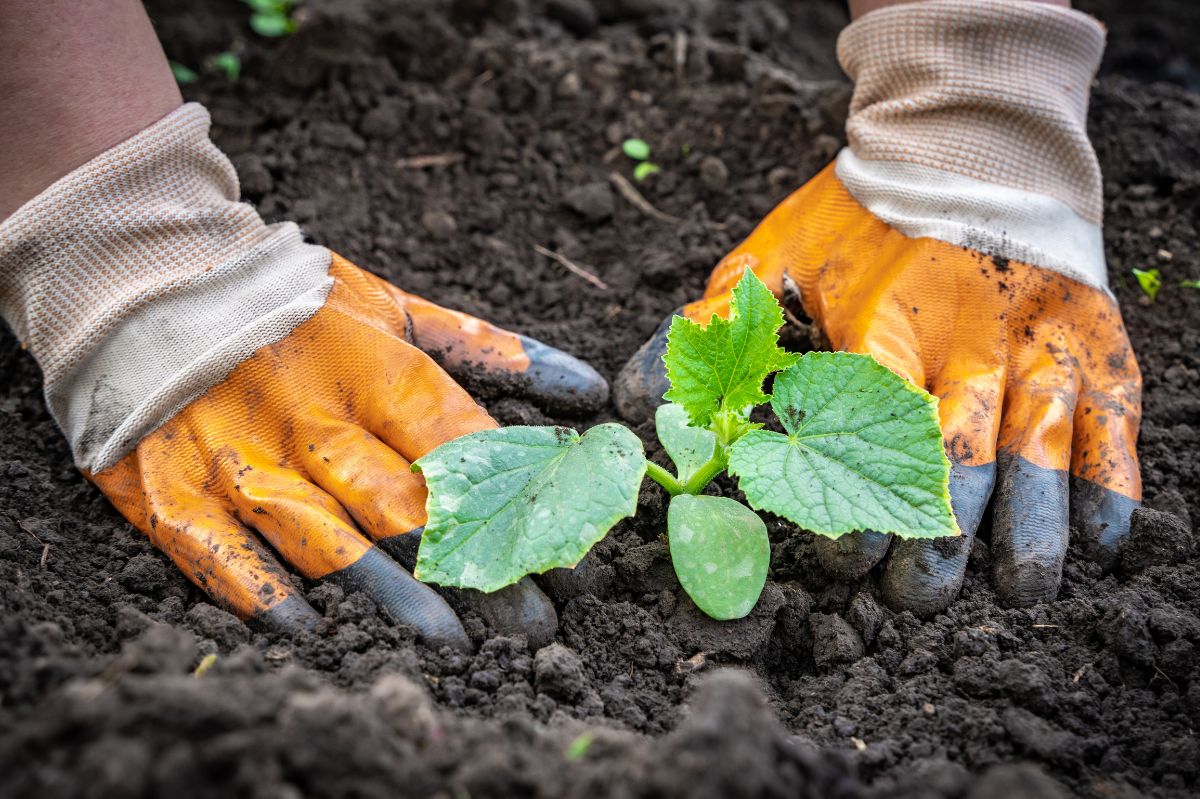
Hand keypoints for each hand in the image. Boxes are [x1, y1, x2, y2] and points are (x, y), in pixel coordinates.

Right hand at [92, 255, 605, 648]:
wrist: (151, 279)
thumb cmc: (294, 300)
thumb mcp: (398, 309)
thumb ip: (493, 350)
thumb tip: (589, 391)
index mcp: (378, 375)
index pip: (465, 453)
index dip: (521, 508)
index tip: (568, 560)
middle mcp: (317, 422)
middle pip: (408, 511)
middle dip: (476, 572)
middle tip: (532, 626)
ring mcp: (244, 461)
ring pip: (328, 542)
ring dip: (392, 597)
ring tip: (453, 643)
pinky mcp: (176, 492)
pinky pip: (223, 556)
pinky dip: (266, 595)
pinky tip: (313, 634)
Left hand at [615, 1, 1140, 614]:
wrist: (963, 138)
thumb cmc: (856, 210)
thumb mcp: (771, 257)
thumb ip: (712, 326)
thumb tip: (633, 399)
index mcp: (886, 320)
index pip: (873, 428)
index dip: (857, 506)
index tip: (841, 565)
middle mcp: (972, 335)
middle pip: (964, 453)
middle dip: (941, 537)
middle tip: (919, 600)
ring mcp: (1040, 340)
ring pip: (1047, 446)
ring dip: (1035, 525)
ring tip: (1020, 587)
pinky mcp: (1092, 339)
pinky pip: (1116, 419)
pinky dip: (1113, 483)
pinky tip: (1105, 544)